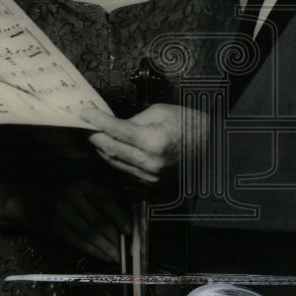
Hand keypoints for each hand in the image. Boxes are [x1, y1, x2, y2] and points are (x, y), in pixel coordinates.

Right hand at [36, 178, 130, 262]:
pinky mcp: (54, 227)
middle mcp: (70, 196)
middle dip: (114, 238)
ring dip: (105, 248)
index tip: (129, 230)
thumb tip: (122, 224)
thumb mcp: (82, 192)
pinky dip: (92, 250)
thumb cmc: (65, 197)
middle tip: (126, 250)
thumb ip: (100, 202)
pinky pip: (78, 241)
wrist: (30, 201)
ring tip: (116, 256)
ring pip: (89, 234)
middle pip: (98, 221)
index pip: (105, 201)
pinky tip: (102, 255)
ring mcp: (61, 212)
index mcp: (82, 185)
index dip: (119, 216)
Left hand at [84, 103, 207, 183]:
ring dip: (102, 148)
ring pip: (115, 163)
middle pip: (110, 150)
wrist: (212, 146)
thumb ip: (133, 120)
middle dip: (94, 136)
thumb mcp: (160, 112)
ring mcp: (151, 176)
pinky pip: (126, 170)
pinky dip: (116, 158)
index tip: (83, 113)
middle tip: (84, 124)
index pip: (116, 130)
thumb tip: (112, 125)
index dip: (96, 121)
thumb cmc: (190, 124)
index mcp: (154, 141)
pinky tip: (111, 147)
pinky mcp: (152, 183)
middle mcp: (150, 162)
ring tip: (94, 134)